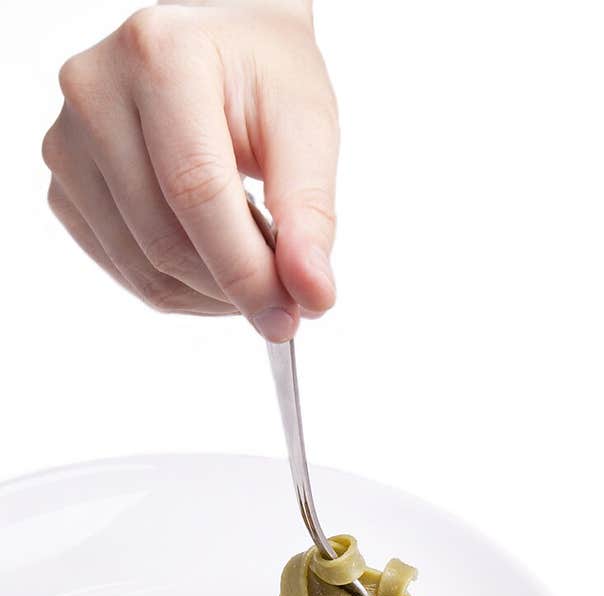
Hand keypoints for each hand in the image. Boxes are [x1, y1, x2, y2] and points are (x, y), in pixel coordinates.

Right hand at [41, 1, 336, 340]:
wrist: (219, 48)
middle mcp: (96, 92)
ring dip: (211, 294)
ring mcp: (68, 142)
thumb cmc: (262, 76)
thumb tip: (312, 294)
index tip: (290, 313)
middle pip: (164, 238)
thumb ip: (311, 212)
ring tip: (253, 259)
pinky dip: (181, 289)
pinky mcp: (66, 186)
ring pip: (143, 269)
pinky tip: (214, 260)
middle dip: (235, 287)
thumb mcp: (306, 126)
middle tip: (286, 293)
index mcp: (160, 56)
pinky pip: (124, 271)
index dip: (245, 268)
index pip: (195, 189)